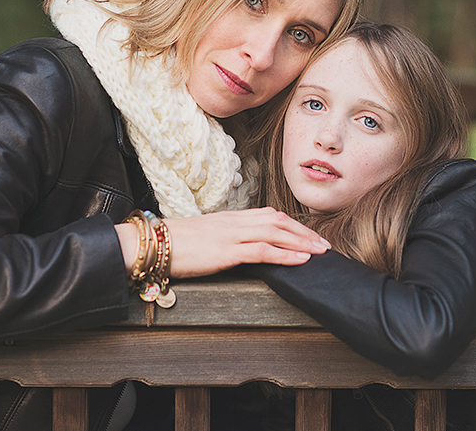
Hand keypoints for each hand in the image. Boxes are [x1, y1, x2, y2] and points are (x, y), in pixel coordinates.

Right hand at [117, 207, 329, 278]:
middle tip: (325, 245)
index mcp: (229, 218)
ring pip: (275, 233)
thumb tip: (239, 250)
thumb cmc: (173, 244)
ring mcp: (230, 235)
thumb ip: (223, 240)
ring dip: (301, 242)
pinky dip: (285, 254)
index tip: (308, 235)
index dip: (292, 224)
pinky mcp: (225, 251)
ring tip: (320, 252)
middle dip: (304, 232)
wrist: (150, 244)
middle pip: (277, 221)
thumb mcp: (204, 238)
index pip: (268, 215)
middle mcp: (233, 222)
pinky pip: (261, 251)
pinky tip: (300, 260)